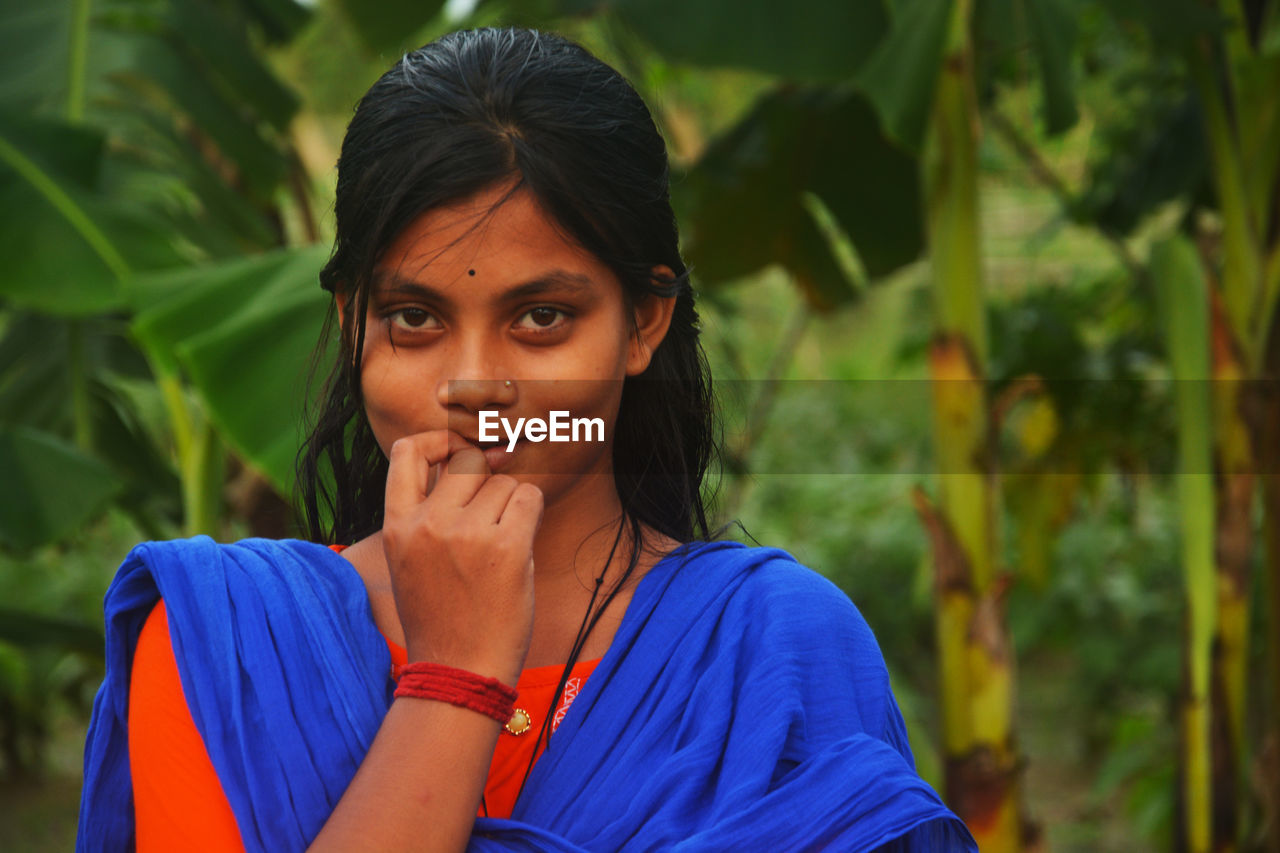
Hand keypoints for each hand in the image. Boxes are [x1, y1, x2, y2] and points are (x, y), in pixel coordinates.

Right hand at [381, 430, 542, 684]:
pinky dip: (531, 516)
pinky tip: (519, 547)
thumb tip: (472, 458)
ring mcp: (468, 533)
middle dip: (486, 479)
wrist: (459, 672)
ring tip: (500, 547)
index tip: (457, 453)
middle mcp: (428, 523)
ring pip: (505, 482)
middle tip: (491, 516)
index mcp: (397, 525)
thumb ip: (426, 513)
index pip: (407, 450)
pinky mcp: (507, 546)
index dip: (438, 442)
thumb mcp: (410, 561)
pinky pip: (529, 499)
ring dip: (512, 506)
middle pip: (468, 460)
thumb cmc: (441, 617)